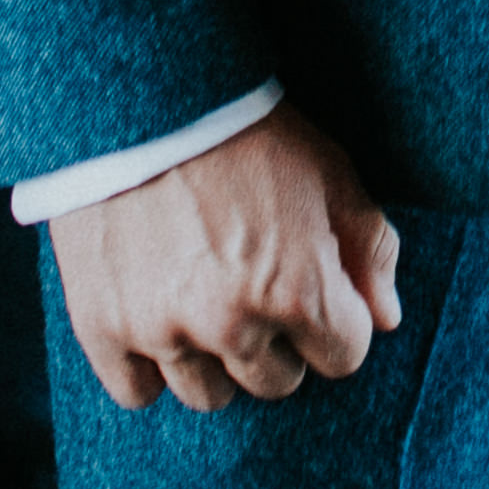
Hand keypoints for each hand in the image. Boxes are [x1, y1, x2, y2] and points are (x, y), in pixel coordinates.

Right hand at [47, 104, 400, 409]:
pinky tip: (157, 317)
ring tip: (204, 296)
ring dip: (214, 358)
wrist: (142, 94)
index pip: (343, 356)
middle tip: (254, 282)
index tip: (313, 288)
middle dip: (277, 340)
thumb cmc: (248, 129)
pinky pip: (138, 392)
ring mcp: (162, 331)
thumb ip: (369, 249)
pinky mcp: (102, 329)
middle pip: (276, 382)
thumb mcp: (330, 171)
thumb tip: (387, 319)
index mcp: (298, 290)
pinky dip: (148, 365)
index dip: (335, 320)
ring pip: (209, 394)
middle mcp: (232, 324)